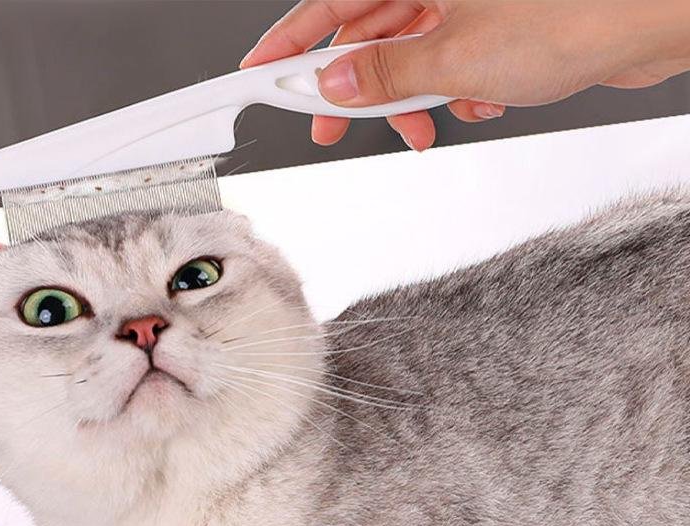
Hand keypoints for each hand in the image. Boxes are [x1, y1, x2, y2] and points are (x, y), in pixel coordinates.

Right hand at [241, 0, 689, 150]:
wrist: (655, 20)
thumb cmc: (574, 14)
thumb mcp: (455, 56)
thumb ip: (386, 74)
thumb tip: (335, 82)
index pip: (330, 3)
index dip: (289, 42)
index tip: (258, 71)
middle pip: (367, 34)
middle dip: (352, 88)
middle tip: (330, 127)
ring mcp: (466, 1)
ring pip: (409, 56)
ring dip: (408, 102)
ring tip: (421, 132)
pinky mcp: (493, 25)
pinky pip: (448, 64)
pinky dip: (450, 93)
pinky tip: (474, 105)